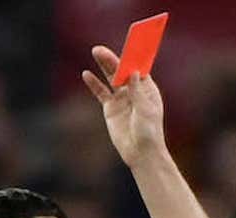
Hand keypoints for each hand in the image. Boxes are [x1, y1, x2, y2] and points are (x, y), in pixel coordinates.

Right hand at [82, 45, 166, 166]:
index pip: (137, 68)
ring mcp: (121, 98)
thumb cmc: (149, 132)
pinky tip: (86, 74)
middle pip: (121, 70)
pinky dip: (94, 84)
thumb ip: (137, 91)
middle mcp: (133, 90)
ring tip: (95, 52)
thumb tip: (133, 72)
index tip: (125, 46)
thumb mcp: (145, 110)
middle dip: (112, 59)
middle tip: (101, 50)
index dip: (131, 57)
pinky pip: (101, 93)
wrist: (140, 153)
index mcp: (146, 89)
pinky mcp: (110, 108)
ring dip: (103, 65)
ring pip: (110, 78)